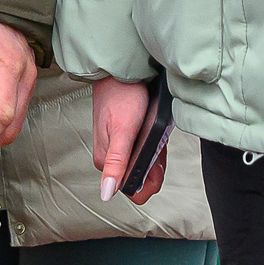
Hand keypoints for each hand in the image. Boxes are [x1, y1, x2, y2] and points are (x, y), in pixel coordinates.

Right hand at [90, 77, 165, 204]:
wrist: (122, 72)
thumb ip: (116, 163)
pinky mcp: (127, 138)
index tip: (155, 162)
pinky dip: (155, 146)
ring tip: (157, 137)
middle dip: (155, 166)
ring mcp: (120, 148)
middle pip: (140, 178)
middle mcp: (111, 158)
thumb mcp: (122, 131)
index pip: (131, 189)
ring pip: (145, 165)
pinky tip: (156, 135)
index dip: (149, 180)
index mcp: (106, 162)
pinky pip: (145, 152)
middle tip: (157, 144)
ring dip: (156, 155)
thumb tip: (106, 193)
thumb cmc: (121, 96)